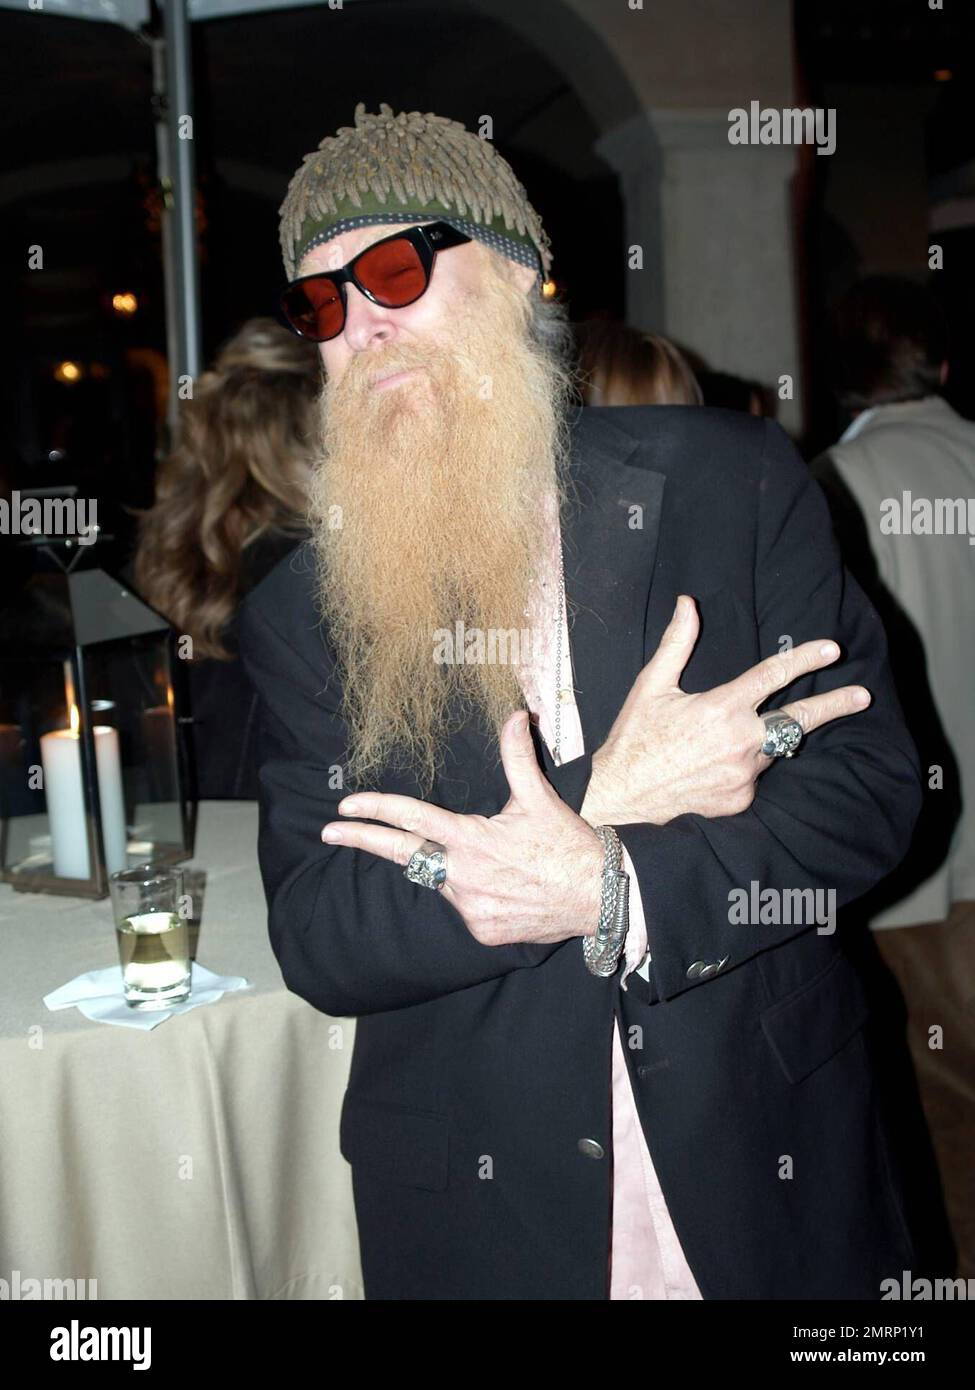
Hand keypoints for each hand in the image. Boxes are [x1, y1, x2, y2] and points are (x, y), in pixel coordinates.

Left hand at [321, 710, 604, 945]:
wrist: (600, 897)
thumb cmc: (567, 844)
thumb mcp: (539, 798)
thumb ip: (517, 757)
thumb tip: (515, 715)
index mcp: (470, 839)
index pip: (411, 819)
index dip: (375, 809)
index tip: (345, 806)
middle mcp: (462, 876)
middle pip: (403, 854)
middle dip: (362, 839)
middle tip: (329, 830)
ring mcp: (470, 908)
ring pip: (442, 881)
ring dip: (450, 868)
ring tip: (495, 864)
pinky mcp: (482, 931)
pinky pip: (463, 907)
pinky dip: (472, 893)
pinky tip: (504, 887)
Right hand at [582, 594, 871, 825]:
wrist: (622, 796)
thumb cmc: (635, 737)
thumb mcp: (652, 686)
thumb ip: (677, 643)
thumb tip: (687, 603)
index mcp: (720, 708)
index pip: (772, 675)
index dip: (805, 658)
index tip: (832, 649)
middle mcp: (739, 741)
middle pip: (799, 720)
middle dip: (834, 705)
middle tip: (862, 695)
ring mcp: (743, 774)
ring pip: (773, 747)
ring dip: (770, 736)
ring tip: (739, 735)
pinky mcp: (741, 799)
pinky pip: (755, 775)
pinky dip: (745, 764)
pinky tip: (715, 765)